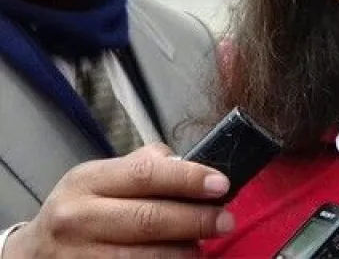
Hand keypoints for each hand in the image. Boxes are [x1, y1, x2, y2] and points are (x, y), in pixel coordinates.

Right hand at [5, 143, 233, 258]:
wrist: (37, 252)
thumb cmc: (85, 208)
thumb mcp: (103, 178)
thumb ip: (145, 167)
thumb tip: (190, 165)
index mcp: (88, 181)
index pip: (146, 175)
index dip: (189, 179)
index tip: (222, 185)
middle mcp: (78, 217)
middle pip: (149, 220)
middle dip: (196, 220)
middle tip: (226, 220)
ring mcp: (79, 255)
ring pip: (144, 257)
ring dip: (183, 252)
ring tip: (202, 245)